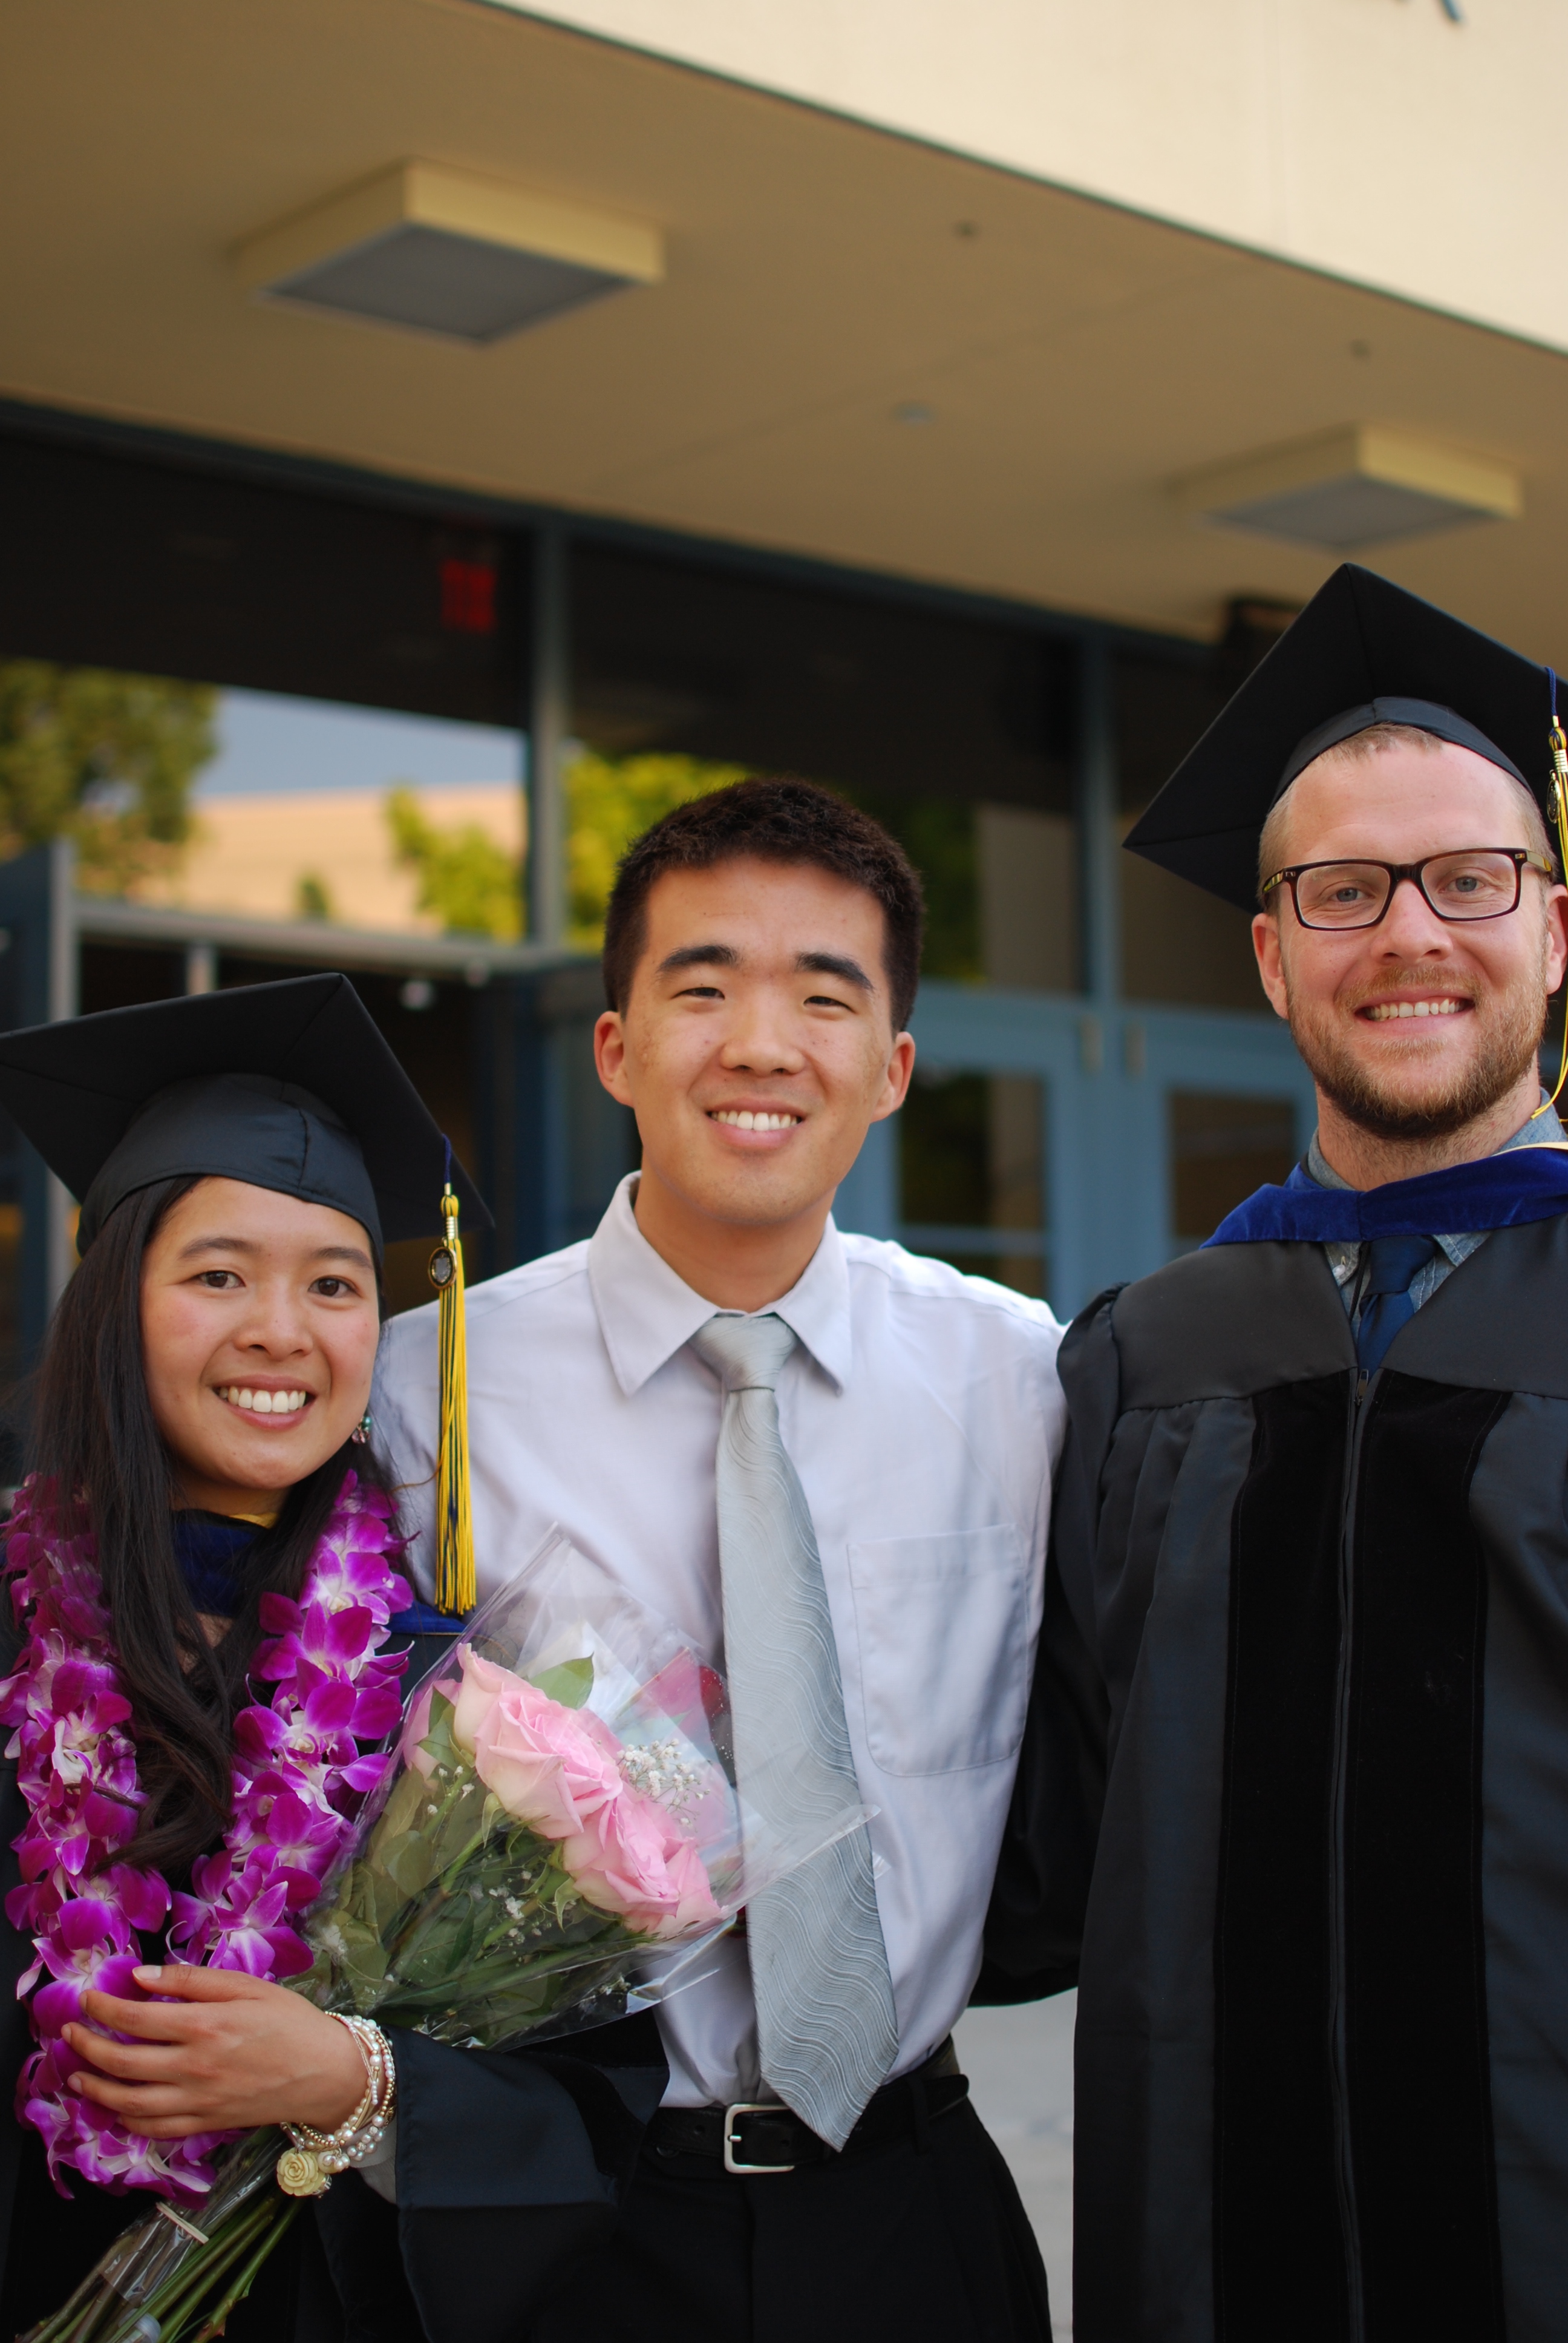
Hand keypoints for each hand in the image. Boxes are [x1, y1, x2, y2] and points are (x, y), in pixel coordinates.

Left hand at [63, 1964, 366, 2139]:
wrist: (324, 2072)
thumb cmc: (289, 2021)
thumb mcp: (248, 1986)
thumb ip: (193, 1981)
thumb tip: (141, 1978)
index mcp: (204, 2025)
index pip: (134, 2017)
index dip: (102, 2008)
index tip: (87, 1999)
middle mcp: (192, 2066)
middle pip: (120, 2061)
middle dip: (85, 2046)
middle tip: (70, 2033)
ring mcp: (195, 2101)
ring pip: (126, 2102)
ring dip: (94, 2089)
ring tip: (77, 2076)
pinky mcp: (203, 2123)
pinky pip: (151, 2128)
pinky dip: (125, 2119)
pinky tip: (116, 2107)